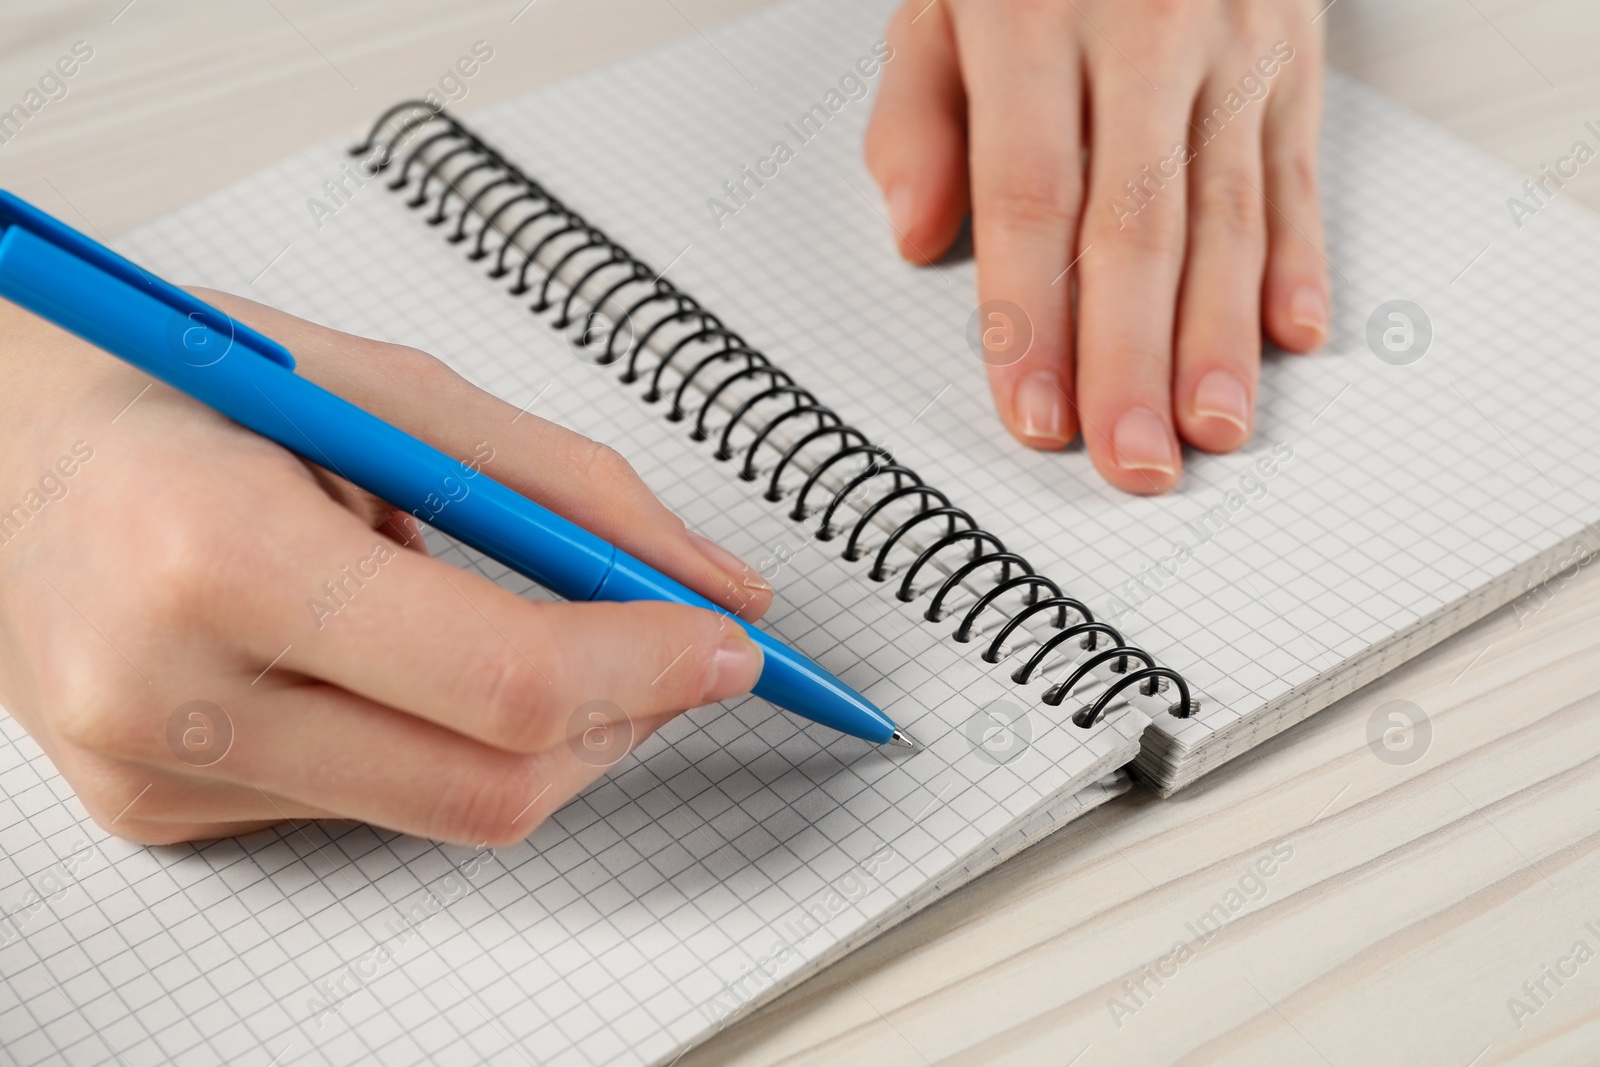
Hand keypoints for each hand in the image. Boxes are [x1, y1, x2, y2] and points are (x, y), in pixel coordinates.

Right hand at [0, 291, 772, 845]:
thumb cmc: (182, 390)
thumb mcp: (385, 392)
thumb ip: (567, 491)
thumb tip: (717, 585)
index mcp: (214, 551)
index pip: (501, 680)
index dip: (648, 668)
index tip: (728, 643)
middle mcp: (167, 692)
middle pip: (494, 783)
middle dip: (625, 719)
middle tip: (676, 647)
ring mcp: (156, 774)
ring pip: (449, 811)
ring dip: (550, 734)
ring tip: (538, 630)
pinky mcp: (163, 813)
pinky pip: (376, 805)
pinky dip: (447, 739)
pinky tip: (414, 660)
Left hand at [866, 0, 1328, 492]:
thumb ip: (917, 113)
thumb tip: (916, 239)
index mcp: (1031, 19)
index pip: (1031, 198)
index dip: (1035, 318)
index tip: (1034, 414)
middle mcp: (1142, 32)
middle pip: (1136, 225)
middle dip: (1132, 359)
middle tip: (1133, 463)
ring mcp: (1230, 43)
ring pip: (1227, 211)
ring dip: (1219, 335)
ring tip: (1213, 430)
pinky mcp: (1293, 52)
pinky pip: (1298, 166)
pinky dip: (1298, 256)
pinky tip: (1291, 336)